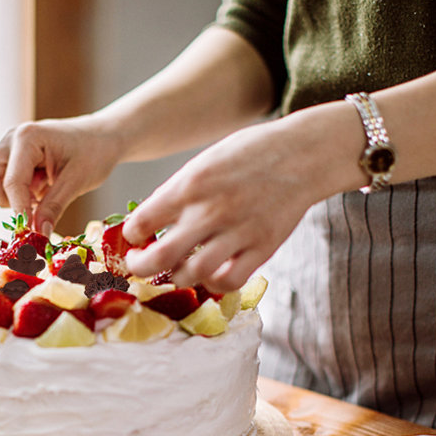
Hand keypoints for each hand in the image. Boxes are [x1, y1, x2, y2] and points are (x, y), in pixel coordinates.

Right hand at [0, 116, 122, 233]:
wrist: (102, 138)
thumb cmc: (94, 152)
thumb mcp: (77, 182)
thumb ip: (54, 207)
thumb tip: (38, 234)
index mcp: (27, 138)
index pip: (11, 182)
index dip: (20, 211)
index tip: (31, 233)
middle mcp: (11, 139)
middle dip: (3, 199)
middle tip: (33, 206)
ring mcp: (8, 147)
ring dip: (7, 197)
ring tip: (39, 195)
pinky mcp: (11, 158)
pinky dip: (13, 194)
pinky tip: (37, 191)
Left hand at [123, 117, 322, 292]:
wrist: (304, 152)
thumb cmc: (248, 155)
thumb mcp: (204, 162)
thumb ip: (176, 193)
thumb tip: (146, 223)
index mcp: (191, 184)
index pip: (142, 221)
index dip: (132, 235)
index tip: (135, 237)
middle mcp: (211, 209)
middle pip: (161, 257)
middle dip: (141, 268)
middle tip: (139, 266)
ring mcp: (238, 231)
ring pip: (193, 274)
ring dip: (178, 277)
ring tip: (178, 269)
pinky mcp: (263, 247)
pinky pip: (229, 281)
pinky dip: (214, 283)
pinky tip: (210, 273)